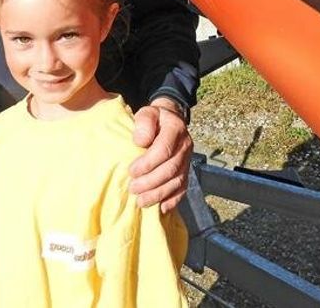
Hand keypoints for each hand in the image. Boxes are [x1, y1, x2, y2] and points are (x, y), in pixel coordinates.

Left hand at [129, 98, 192, 212]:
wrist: (169, 120)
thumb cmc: (154, 119)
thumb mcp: (146, 113)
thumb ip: (143, 123)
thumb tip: (140, 142)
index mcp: (176, 129)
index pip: (164, 149)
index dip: (148, 163)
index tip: (132, 171)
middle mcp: (185, 145)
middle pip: (170, 169)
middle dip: (151, 182)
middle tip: (133, 189)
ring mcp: (187, 160)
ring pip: (177, 182)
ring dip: (159, 194)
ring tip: (141, 201)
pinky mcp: (186, 171)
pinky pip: (183, 188)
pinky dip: (173, 200)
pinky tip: (161, 208)